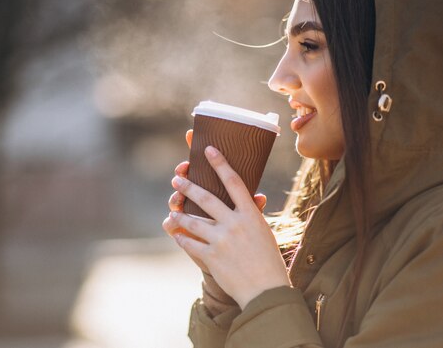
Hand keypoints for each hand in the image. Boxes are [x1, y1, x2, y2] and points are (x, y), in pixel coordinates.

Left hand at [162, 131, 267, 270]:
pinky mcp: (211, 257)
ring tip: (174, 208)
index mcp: (250, 215)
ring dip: (180, 213)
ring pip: (193, 220)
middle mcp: (234, 224)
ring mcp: (221, 240)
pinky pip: (190, 243)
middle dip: (189, 186)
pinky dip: (182, 237)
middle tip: (177, 178)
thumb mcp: (264, 232)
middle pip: (207, 198)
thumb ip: (252, 214)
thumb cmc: (268, 261)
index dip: (220, 164)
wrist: (266, 291)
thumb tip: (254, 196)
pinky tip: (176, 233)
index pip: (234, 182)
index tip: (209, 150)